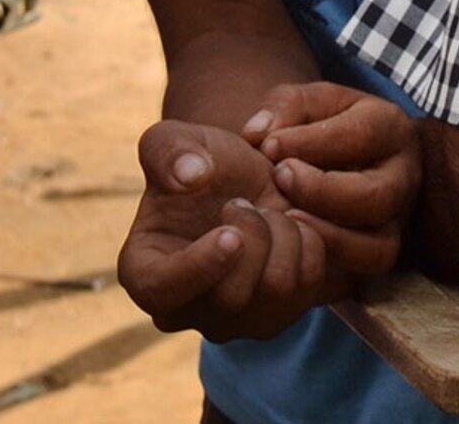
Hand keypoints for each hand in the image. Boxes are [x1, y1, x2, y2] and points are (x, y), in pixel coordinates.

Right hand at [116, 121, 338, 340]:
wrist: (245, 179)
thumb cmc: (201, 161)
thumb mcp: (174, 139)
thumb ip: (168, 151)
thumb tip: (189, 176)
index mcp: (145, 274)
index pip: (163, 292)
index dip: (199, 267)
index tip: (231, 234)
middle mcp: (186, 311)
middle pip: (231, 297)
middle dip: (254, 236)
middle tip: (245, 201)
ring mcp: (235, 320)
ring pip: (276, 293)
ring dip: (285, 237)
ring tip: (269, 210)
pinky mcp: (280, 313)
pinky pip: (311, 288)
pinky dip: (312, 246)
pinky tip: (294, 224)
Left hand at [245, 82, 421, 276]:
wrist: (333, 159)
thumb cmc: (317, 128)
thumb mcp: (306, 105)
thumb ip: (283, 108)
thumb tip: (259, 135)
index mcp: (391, 129)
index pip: (364, 135)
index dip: (312, 142)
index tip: (267, 145)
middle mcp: (405, 176)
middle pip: (378, 196)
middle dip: (322, 191)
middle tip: (279, 178)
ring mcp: (397, 220)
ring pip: (379, 246)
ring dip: (328, 237)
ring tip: (285, 219)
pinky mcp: (380, 251)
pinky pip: (364, 272)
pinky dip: (329, 264)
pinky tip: (293, 247)